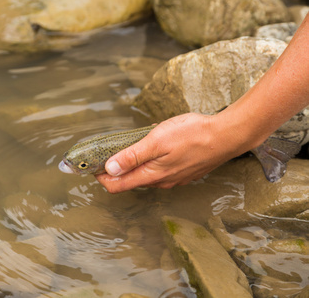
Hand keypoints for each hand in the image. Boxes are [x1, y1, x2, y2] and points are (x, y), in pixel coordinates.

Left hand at [95, 113, 248, 191]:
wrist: (227, 136)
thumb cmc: (192, 135)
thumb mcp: (156, 141)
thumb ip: (132, 156)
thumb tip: (109, 169)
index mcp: (151, 175)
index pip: (117, 186)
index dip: (102, 176)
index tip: (93, 164)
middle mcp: (161, 182)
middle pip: (130, 181)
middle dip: (115, 170)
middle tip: (107, 153)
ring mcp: (174, 178)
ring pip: (145, 176)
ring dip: (133, 165)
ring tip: (130, 147)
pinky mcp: (183, 173)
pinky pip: (159, 172)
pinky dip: (149, 163)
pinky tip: (154, 149)